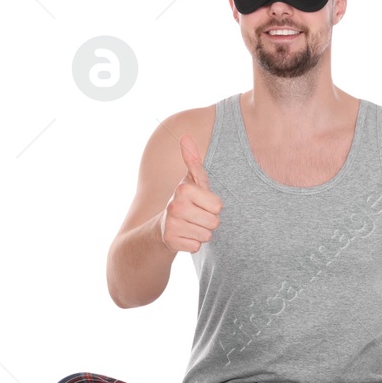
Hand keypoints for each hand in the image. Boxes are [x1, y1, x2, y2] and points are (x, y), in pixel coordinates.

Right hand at [160, 135, 222, 253]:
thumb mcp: (192, 180)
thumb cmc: (185, 201)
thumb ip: (193, 160)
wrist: (163, 227)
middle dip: (209, 221)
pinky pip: (197, 246)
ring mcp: (172, 224)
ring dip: (201, 232)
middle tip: (196, 216)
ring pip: (207, 235)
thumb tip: (185, 136)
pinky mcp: (171, 241)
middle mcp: (175, 205)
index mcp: (183, 189)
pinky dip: (193, 243)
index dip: (213, 206)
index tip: (201, 204)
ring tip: (190, 225)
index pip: (218, 206)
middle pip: (214, 222)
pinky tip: (184, 236)